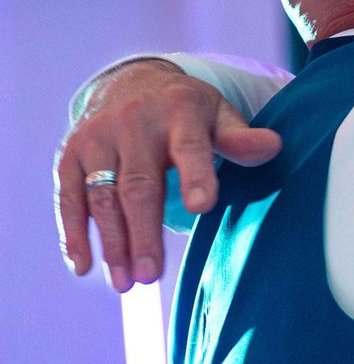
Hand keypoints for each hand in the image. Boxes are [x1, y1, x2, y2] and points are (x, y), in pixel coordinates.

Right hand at [55, 58, 282, 289]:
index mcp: (179, 112)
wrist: (131, 79)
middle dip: (143, 232)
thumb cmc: (186, 110)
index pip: (189, 147)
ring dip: (111, 242)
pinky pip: (68, 197)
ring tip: (125, 284)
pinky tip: (84, 266)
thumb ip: (241, 137)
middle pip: (138, 184)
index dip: (195, 176)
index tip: (203, 207)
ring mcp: (97, 139)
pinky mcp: (70, 154)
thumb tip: (273, 146)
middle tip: (150, 276)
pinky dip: (73, 232)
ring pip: (102, 196)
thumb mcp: (218, 115)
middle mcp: (133, 123)